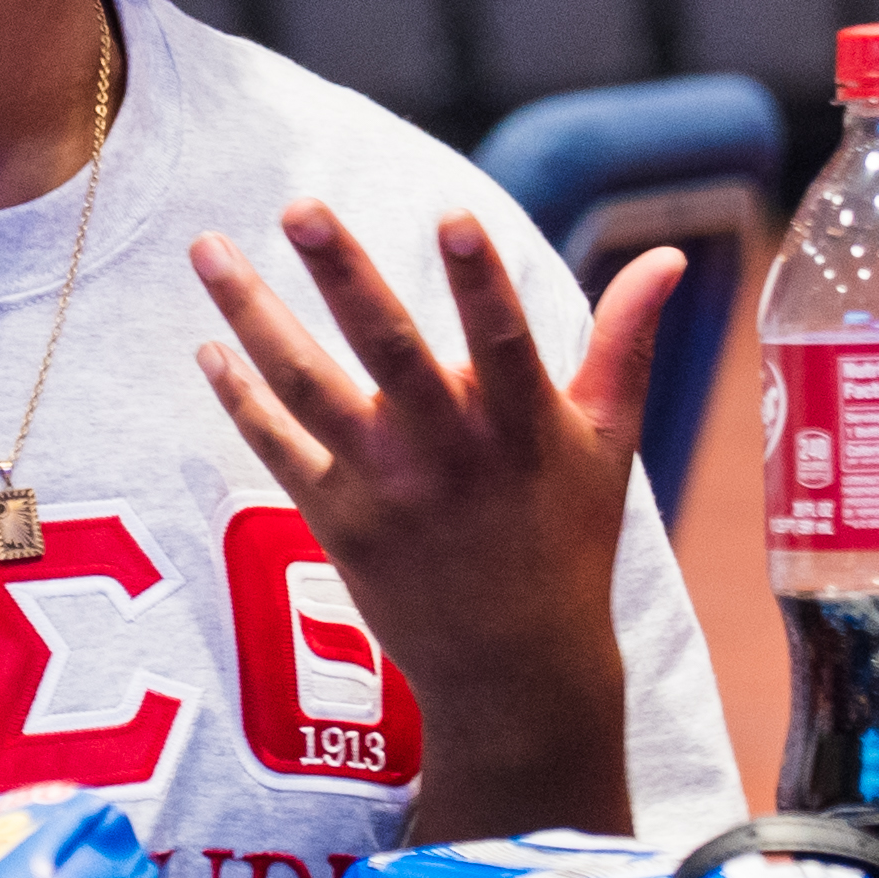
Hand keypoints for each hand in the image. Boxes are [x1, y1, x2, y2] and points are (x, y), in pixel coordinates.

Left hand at [189, 203, 671, 837]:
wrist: (513, 670)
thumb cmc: (568, 540)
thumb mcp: (609, 443)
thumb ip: (626, 343)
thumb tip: (672, 256)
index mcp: (522, 429)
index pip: (503, 342)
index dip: (481, 281)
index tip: (454, 214)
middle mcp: (449, 456)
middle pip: (390, 352)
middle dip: (344, 276)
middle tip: (300, 206)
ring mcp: (386, 490)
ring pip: (309, 390)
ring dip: (253, 315)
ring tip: (206, 247)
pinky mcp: (338, 524)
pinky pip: (278, 450)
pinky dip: (240, 398)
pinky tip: (207, 344)